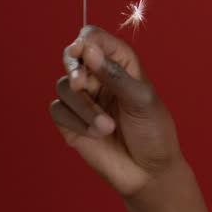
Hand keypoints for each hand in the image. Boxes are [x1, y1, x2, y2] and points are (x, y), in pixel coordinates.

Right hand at [50, 25, 184, 197]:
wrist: (149, 172)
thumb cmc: (153, 132)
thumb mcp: (141, 100)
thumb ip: (115, 75)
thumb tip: (89, 50)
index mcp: (122, 65)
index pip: (95, 39)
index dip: (85, 41)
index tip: (81, 50)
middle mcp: (100, 78)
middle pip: (72, 57)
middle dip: (75, 69)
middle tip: (82, 84)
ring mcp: (84, 99)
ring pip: (64, 87)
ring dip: (84, 107)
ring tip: (107, 127)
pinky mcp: (71, 121)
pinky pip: (58, 110)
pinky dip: (76, 122)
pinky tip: (97, 134)